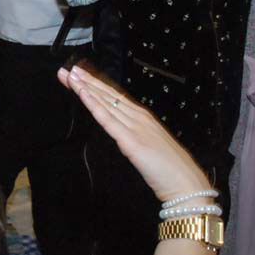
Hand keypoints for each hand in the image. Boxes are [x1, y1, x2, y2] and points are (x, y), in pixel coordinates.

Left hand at [58, 63, 210, 202]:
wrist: (186, 184)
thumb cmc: (171, 170)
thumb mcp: (151, 147)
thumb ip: (136, 138)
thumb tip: (123, 134)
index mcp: (144, 118)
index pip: (116, 97)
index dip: (97, 85)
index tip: (81, 75)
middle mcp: (139, 117)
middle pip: (108, 95)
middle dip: (87, 82)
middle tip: (68, 69)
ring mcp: (135, 127)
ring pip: (106, 102)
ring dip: (86, 87)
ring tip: (70, 75)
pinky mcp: (130, 140)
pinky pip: (107, 119)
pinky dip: (94, 104)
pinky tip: (83, 93)